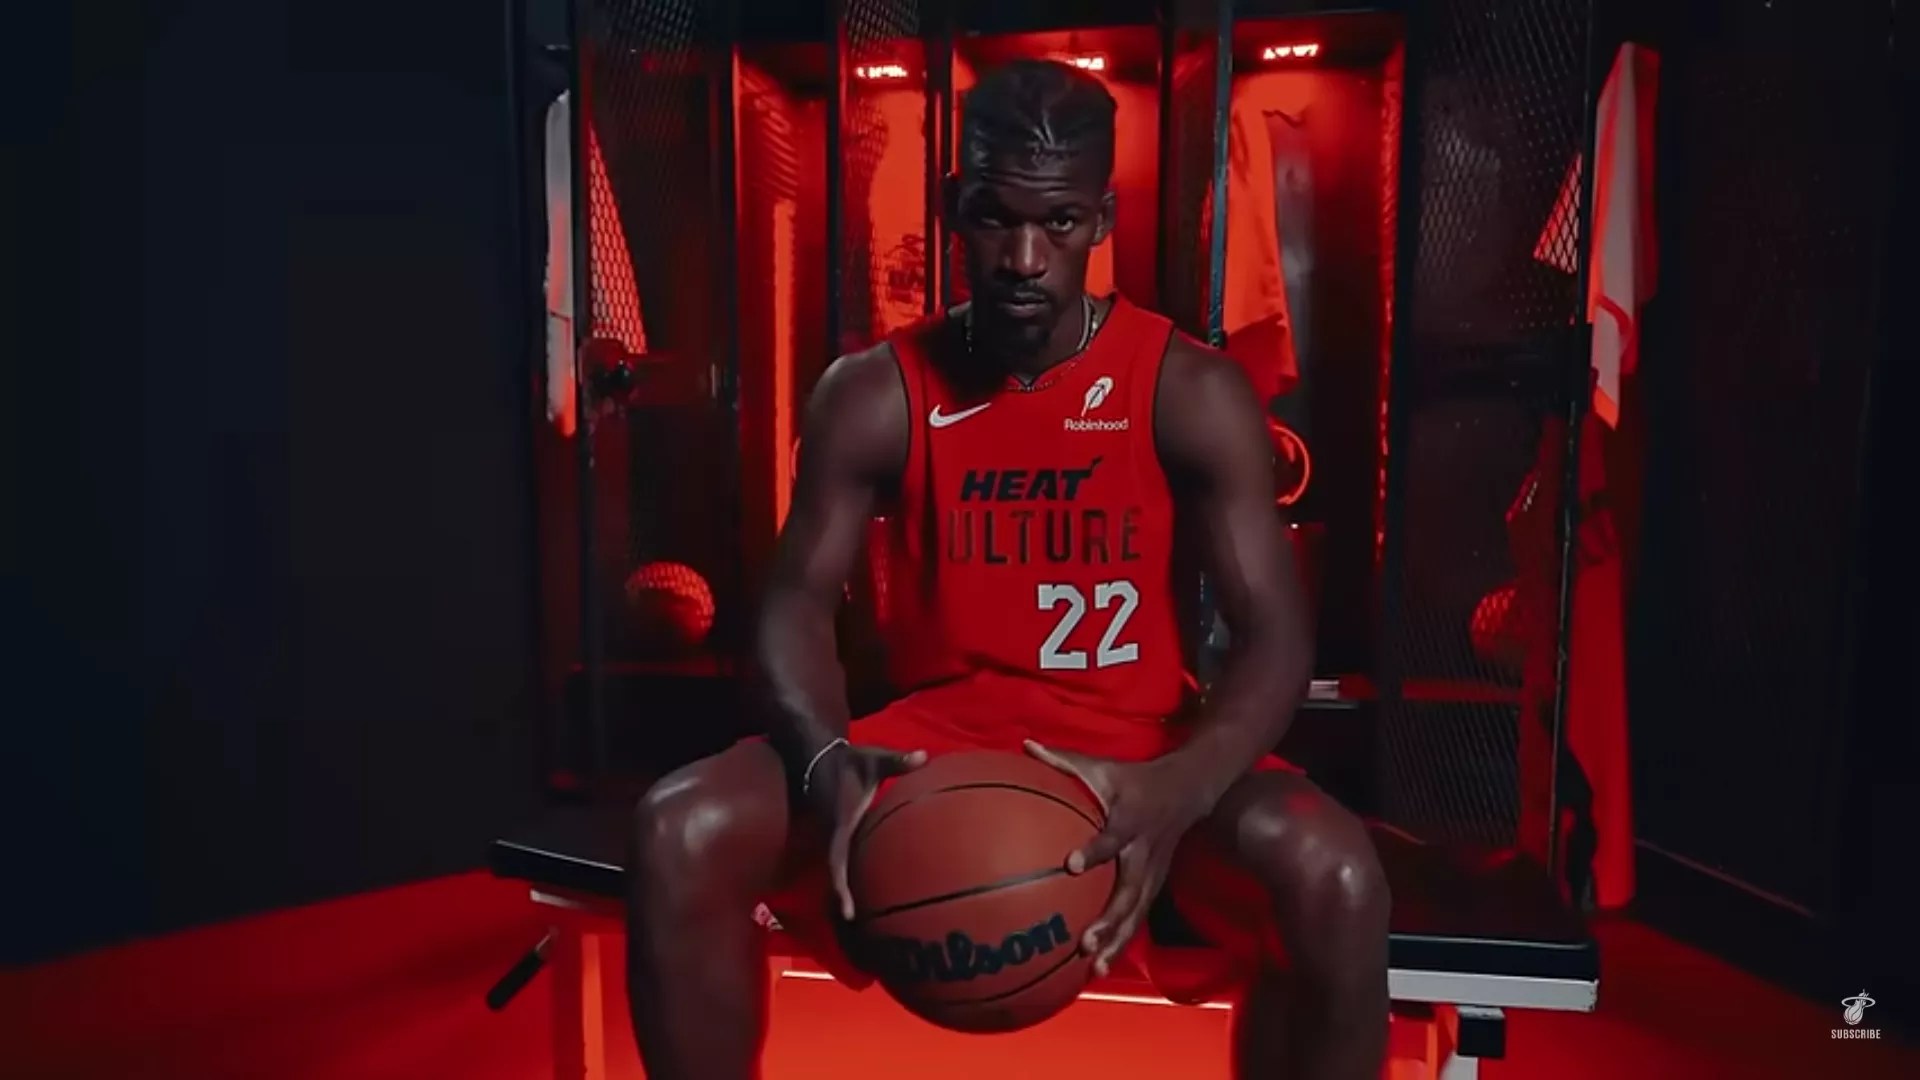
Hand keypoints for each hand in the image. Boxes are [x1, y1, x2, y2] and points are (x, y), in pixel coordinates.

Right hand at [804, 741, 926, 921]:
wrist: (817, 756)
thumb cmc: (850, 760)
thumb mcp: (874, 759)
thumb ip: (898, 761)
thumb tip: (924, 756)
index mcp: (840, 821)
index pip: (838, 857)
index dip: (839, 883)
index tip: (846, 909)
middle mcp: (832, 834)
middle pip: (834, 873)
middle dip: (840, 898)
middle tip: (853, 923)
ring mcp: (831, 836)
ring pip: (835, 869)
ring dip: (842, 891)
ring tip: (855, 920)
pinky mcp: (835, 835)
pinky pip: (840, 860)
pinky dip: (847, 878)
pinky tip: (861, 894)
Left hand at [1024, 739, 1212, 975]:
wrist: (1188, 790)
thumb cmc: (1134, 779)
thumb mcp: (1103, 765)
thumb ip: (1063, 760)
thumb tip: (1024, 745)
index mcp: (1131, 819)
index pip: (1113, 837)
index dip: (1096, 850)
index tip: (1072, 864)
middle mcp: (1145, 851)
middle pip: (1130, 890)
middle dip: (1109, 918)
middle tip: (1085, 941)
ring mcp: (1153, 872)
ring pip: (1137, 912)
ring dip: (1117, 940)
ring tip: (1095, 966)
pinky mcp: (1155, 885)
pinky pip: (1139, 917)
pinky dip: (1121, 942)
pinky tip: (1100, 966)